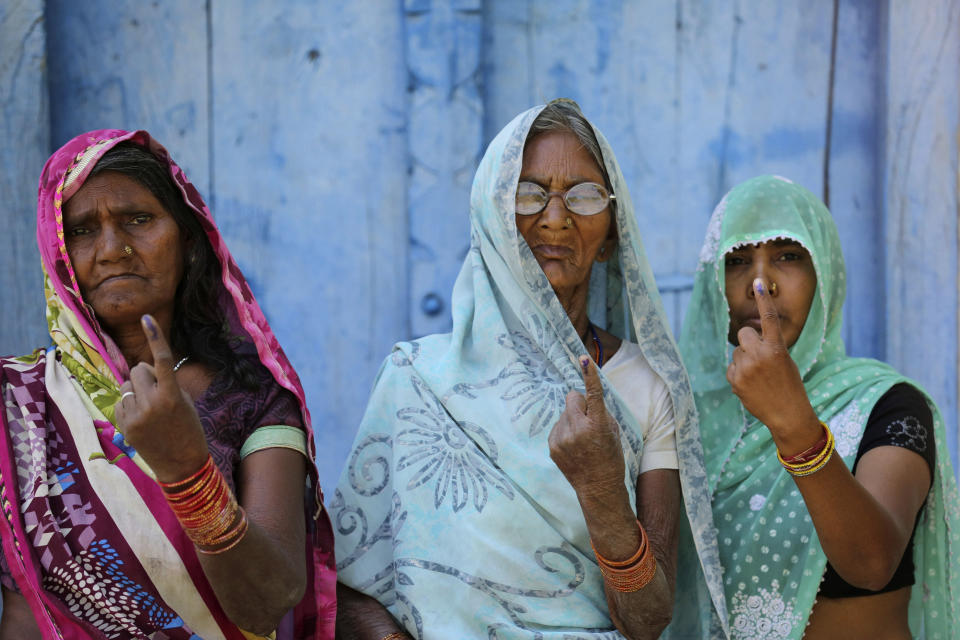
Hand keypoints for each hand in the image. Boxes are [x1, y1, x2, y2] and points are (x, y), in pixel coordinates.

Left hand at [114, 314, 209, 482]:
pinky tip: (142, 419)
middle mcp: (153, 404)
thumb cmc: (188, 428)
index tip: (146, 317)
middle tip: (156, 389)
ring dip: (136, 390)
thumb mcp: (184, 402)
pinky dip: (129, 406)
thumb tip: (142, 370)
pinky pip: (121, 403)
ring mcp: (136, 416)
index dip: (154, 336)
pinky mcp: (125, 427)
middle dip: (145, 375)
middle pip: (138, 370)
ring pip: (127, 386)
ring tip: (149, 407)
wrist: (182, 464)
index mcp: (172, 395)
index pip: (161, 359)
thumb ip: (165, 383)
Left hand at [548, 356, 624, 497]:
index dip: (589, 375)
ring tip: (582, 439)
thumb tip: (586, 399)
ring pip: (564, 413)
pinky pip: (558, 426)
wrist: (598, 486)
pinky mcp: (552, 445)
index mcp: (597, 425)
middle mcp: (577, 429)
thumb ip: (600, 412)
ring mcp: (562, 438)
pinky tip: (574, 446)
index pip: (593, 394)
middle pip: (572, 398)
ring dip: (572, 419)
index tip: (583, 358)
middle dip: (579, 404)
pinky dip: (565, 430)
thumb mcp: (613, 432)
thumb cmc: (610, 457)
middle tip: (588, 419)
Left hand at [727, 278, 818, 443]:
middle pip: (743, 332)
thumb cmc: (789, 385)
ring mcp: (745, 368)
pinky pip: (731, 366)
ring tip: (759, 375)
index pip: (769, 318)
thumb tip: (747, 339)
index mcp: (777, 348)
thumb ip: (768, 347)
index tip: (759, 282)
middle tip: (759, 354)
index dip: (763, 299)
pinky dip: (738, 372)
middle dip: (749, 339)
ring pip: (737, 351)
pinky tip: (751, 383)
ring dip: (745, 358)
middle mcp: (760, 355)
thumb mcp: (785, 361)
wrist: (787, 414)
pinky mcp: (734, 379)